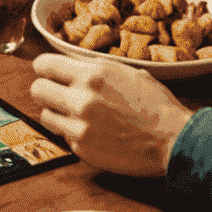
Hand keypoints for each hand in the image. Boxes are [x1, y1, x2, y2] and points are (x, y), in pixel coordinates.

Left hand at [30, 54, 192, 176]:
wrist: (175, 140)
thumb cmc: (156, 106)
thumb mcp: (127, 72)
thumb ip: (94, 68)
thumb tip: (70, 63)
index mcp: (93, 75)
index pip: (43, 64)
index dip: (44, 68)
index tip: (47, 72)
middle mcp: (82, 99)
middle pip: (36, 89)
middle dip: (45, 89)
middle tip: (57, 93)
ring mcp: (80, 126)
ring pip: (45, 115)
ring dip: (56, 113)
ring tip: (74, 114)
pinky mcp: (82, 149)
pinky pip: (63, 136)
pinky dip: (72, 133)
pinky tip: (91, 131)